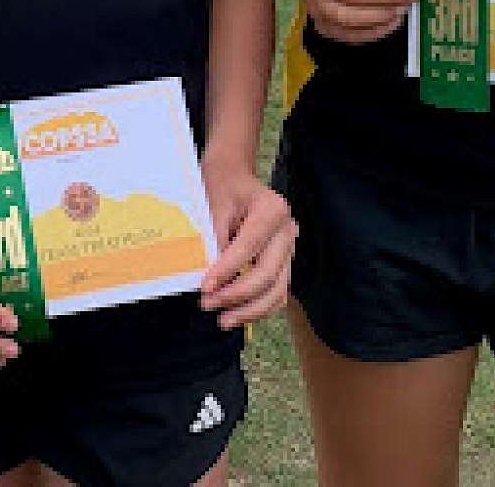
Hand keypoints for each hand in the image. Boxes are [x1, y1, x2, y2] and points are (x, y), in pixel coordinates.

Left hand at [198, 158, 295, 328]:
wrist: (234, 175)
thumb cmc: (221, 186)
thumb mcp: (212, 204)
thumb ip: (214, 240)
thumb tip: (209, 277)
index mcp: (272, 210)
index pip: (248, 247)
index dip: (226, 271)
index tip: (205, 288)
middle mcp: (287, 230)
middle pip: (268, 274)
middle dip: (237, 295)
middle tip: (208, 305)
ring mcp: (289, 248)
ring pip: (278, 290)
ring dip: (250, 310)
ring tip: (223, 320)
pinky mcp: (284, 262)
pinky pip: (277, 292)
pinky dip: (259, 307)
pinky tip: (238, 314)